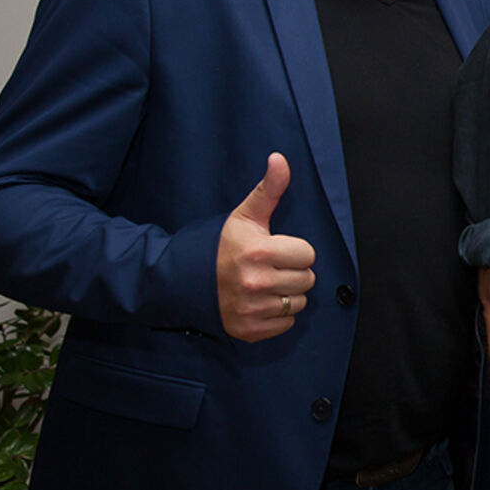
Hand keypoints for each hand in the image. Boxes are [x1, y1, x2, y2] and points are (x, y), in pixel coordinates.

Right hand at [216, 153, 316, 341]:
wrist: (181, 281)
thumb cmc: (219, 245)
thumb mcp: (244, 215)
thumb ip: (269, 189)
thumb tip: (280, 158)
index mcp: (259, 252)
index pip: (308, 255)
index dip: (293, 250)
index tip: (274, 249)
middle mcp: (256, 283)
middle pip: (307, 280)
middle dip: (292, 272)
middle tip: (269, 267)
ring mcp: (251, 309)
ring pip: (298, 303)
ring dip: (286, 294)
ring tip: (264, 284)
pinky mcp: (248, 331)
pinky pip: (285, 324)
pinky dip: (276, 315)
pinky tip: (258, 302)